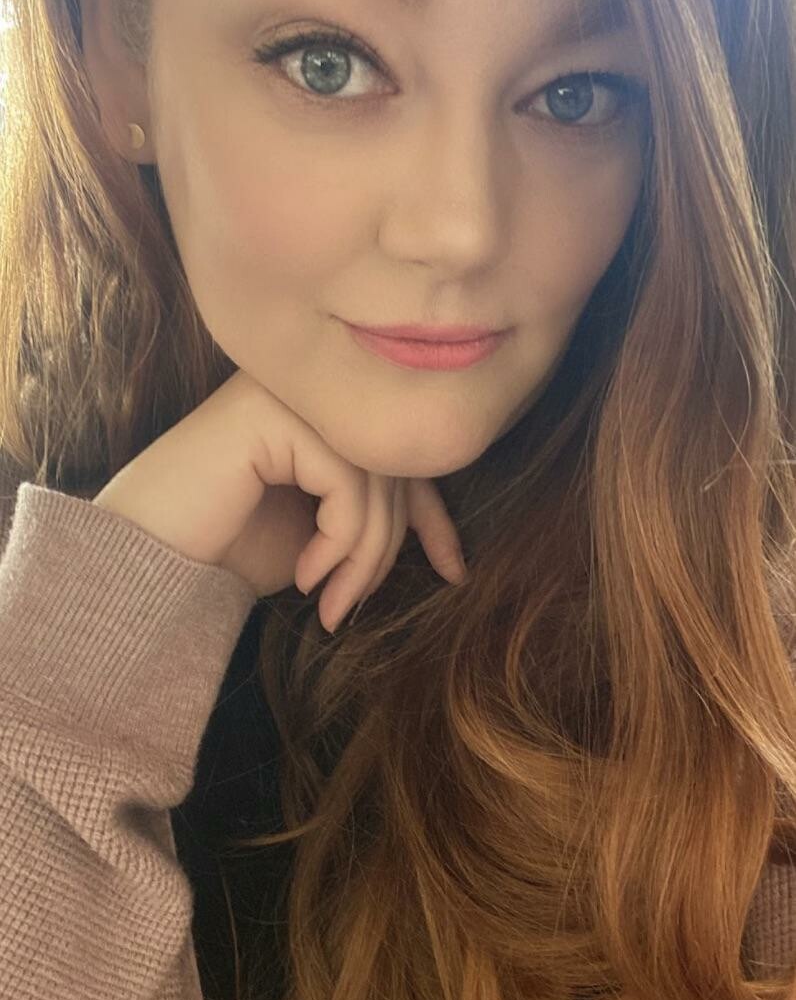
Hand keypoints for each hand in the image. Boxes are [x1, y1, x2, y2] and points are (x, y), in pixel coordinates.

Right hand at [92, 368, 466, 631]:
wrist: (143, 561)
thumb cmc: (224, 550)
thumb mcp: (317, 534)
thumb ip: (367, 515)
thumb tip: (443, 539)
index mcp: (318, 411)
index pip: (399, 457)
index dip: (434, 517)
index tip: (456, 573)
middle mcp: (305, 390)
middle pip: (392, 469)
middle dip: (388, 552)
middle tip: (350, 609)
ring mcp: (286, 395)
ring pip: (375, 482)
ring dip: (361, 562)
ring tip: (331, 608)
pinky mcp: (272, 417)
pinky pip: (347, 485)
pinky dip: (338, 544)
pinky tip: (306, 578)